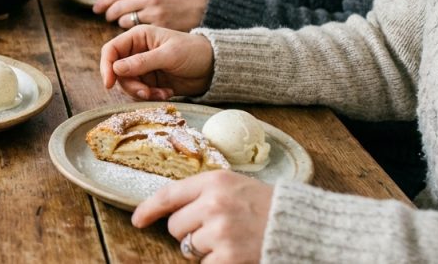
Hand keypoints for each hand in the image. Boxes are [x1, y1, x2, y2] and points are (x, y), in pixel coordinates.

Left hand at [95, 0, 209, 31]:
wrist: (208, 7)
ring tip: (124, 24)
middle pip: (118, 7)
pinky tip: (138, 34)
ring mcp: (154, 13)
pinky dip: (136, 33)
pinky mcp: (161, 27)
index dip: (104, 1)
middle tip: (107, 17)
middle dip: (109, 14)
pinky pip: (140, 32)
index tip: (96, 7)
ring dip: (122, 24)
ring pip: (126, 21)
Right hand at [100, 25, 213, 99]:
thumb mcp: (168, 55)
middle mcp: (136, 51)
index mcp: (138, 37)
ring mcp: (142, 68)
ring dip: (142, 93)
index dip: (106, 66)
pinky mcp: (150, 81)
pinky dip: (151, 96)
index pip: (111, 50)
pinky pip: (140, 92)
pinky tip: (167, 93)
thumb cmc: (193, 52)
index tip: (109, 83)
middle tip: (146, 93)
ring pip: (128, 84)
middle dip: (130, 85)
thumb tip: (116, 69)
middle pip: (117, 72)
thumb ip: (142, 62)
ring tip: (161, 93)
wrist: (213, 67)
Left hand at [132, 170, 272, 263]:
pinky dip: (215, 262)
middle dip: (188, 231)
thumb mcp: (233, 186)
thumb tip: (166, 211)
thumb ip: (202, 193)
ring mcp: (220, 232)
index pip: (168, 195)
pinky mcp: (228, 256)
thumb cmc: (264, 206)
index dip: (148, 209)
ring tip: (229, 239)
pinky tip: (233, 253)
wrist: (299, 226)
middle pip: (175, 226)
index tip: (138, 220)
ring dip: (203, 249)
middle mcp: (214, 204)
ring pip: (187, 247)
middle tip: (215, 228)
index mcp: (214, 182)